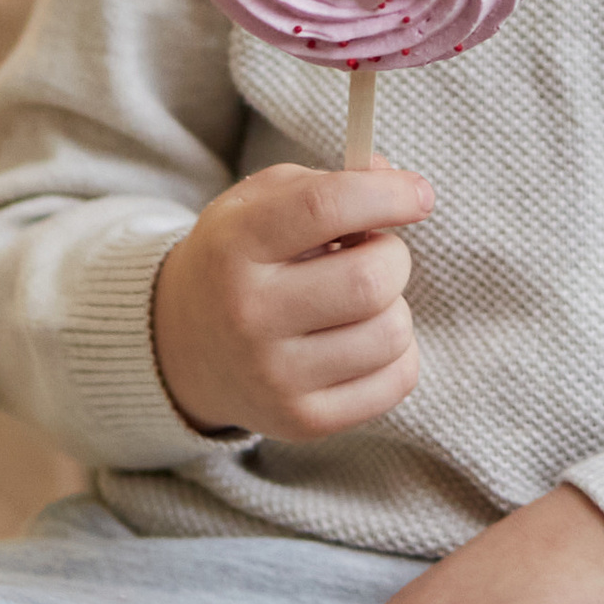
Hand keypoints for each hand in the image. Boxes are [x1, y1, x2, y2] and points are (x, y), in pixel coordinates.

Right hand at [151, 160, 432, 443]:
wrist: (183, 346)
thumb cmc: (240, 259)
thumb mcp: (259, 204)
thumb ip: (329, 183)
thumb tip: (402, 189)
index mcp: (235, 245)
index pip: (323, 207)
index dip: (387, 194)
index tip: (419, 194)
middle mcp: (248, 314)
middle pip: (371, 279)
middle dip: (392, 255)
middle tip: (373, 253)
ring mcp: (274, 376)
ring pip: (392, 332)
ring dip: (394, 307)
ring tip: (357, 302)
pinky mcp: (302, 420)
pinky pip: (397, 380)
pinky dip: (397, 354)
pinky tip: (361, 340)